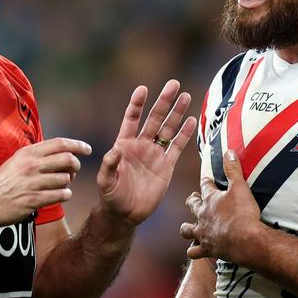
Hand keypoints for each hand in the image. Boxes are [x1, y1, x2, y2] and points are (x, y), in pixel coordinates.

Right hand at [0, 137, 90, 224]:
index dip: (77, 145)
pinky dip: (65, 195)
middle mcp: (31, 165)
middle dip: (76, 166)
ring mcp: (33, 183)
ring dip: (68, 183)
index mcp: (28, 153)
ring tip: (60, 186)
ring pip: (66, 179)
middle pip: (67, 160)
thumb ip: (37, 156)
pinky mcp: (34, 200)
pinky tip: (60, 195)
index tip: (87, 149)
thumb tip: (62, 154)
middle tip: (74, 171)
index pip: (60, 143)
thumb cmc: (3, 182)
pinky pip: (60, 195)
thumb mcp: (17, 161)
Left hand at [98, 80, 197, 224]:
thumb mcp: (106, 181)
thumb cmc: (111, 196)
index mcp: (124, 144)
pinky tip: (192, 120)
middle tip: (174, 84)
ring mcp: (155, 154)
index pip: (131, 119)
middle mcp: (141, 145)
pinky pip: (177, 147)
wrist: (125, 214)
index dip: (137, 104)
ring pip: (168, 129)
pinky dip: (185, 134)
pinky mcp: (166, 166)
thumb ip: (109, 166)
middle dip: (164, 101)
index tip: (143, 89)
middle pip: (155, 118)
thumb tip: (115, 150)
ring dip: (177, 113)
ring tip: (186, 96)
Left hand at [180, 150, 264, 261]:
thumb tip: (228, 151)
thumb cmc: (243, 213)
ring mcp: (203, 234)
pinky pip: (194, 252)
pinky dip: (195, 251)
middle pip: (192, 206)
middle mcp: (202, 216)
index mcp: (210, 200)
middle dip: (192, 201)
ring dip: (187, 229)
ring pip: (187, 231)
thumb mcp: (240, 187)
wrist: (245, 240)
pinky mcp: (207, 249)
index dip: (206, 182)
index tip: (207, 180)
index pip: (205, 187)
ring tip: (188, 228)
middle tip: (193, 199)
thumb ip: (233, 169)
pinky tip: (196, 251)